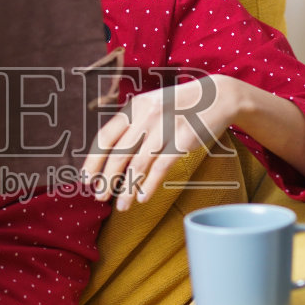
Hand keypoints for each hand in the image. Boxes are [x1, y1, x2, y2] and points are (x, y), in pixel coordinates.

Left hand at [81, 75, 241, 211]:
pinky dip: (150, 185)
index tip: (87, 179)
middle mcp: (146, 116)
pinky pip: (161, 167)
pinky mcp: (183, 140)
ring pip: (139, 165)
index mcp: (134, 108)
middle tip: (100, 197)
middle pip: (119, 155)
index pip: (105, 137)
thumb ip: (131, 125)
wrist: (217, 97)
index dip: (93, 161)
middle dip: (107, 180)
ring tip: (122, 207)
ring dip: (127, 189)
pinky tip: (143, 198)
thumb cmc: (179, 106)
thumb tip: (108, 156)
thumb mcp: (150, 106)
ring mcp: (165, 128)